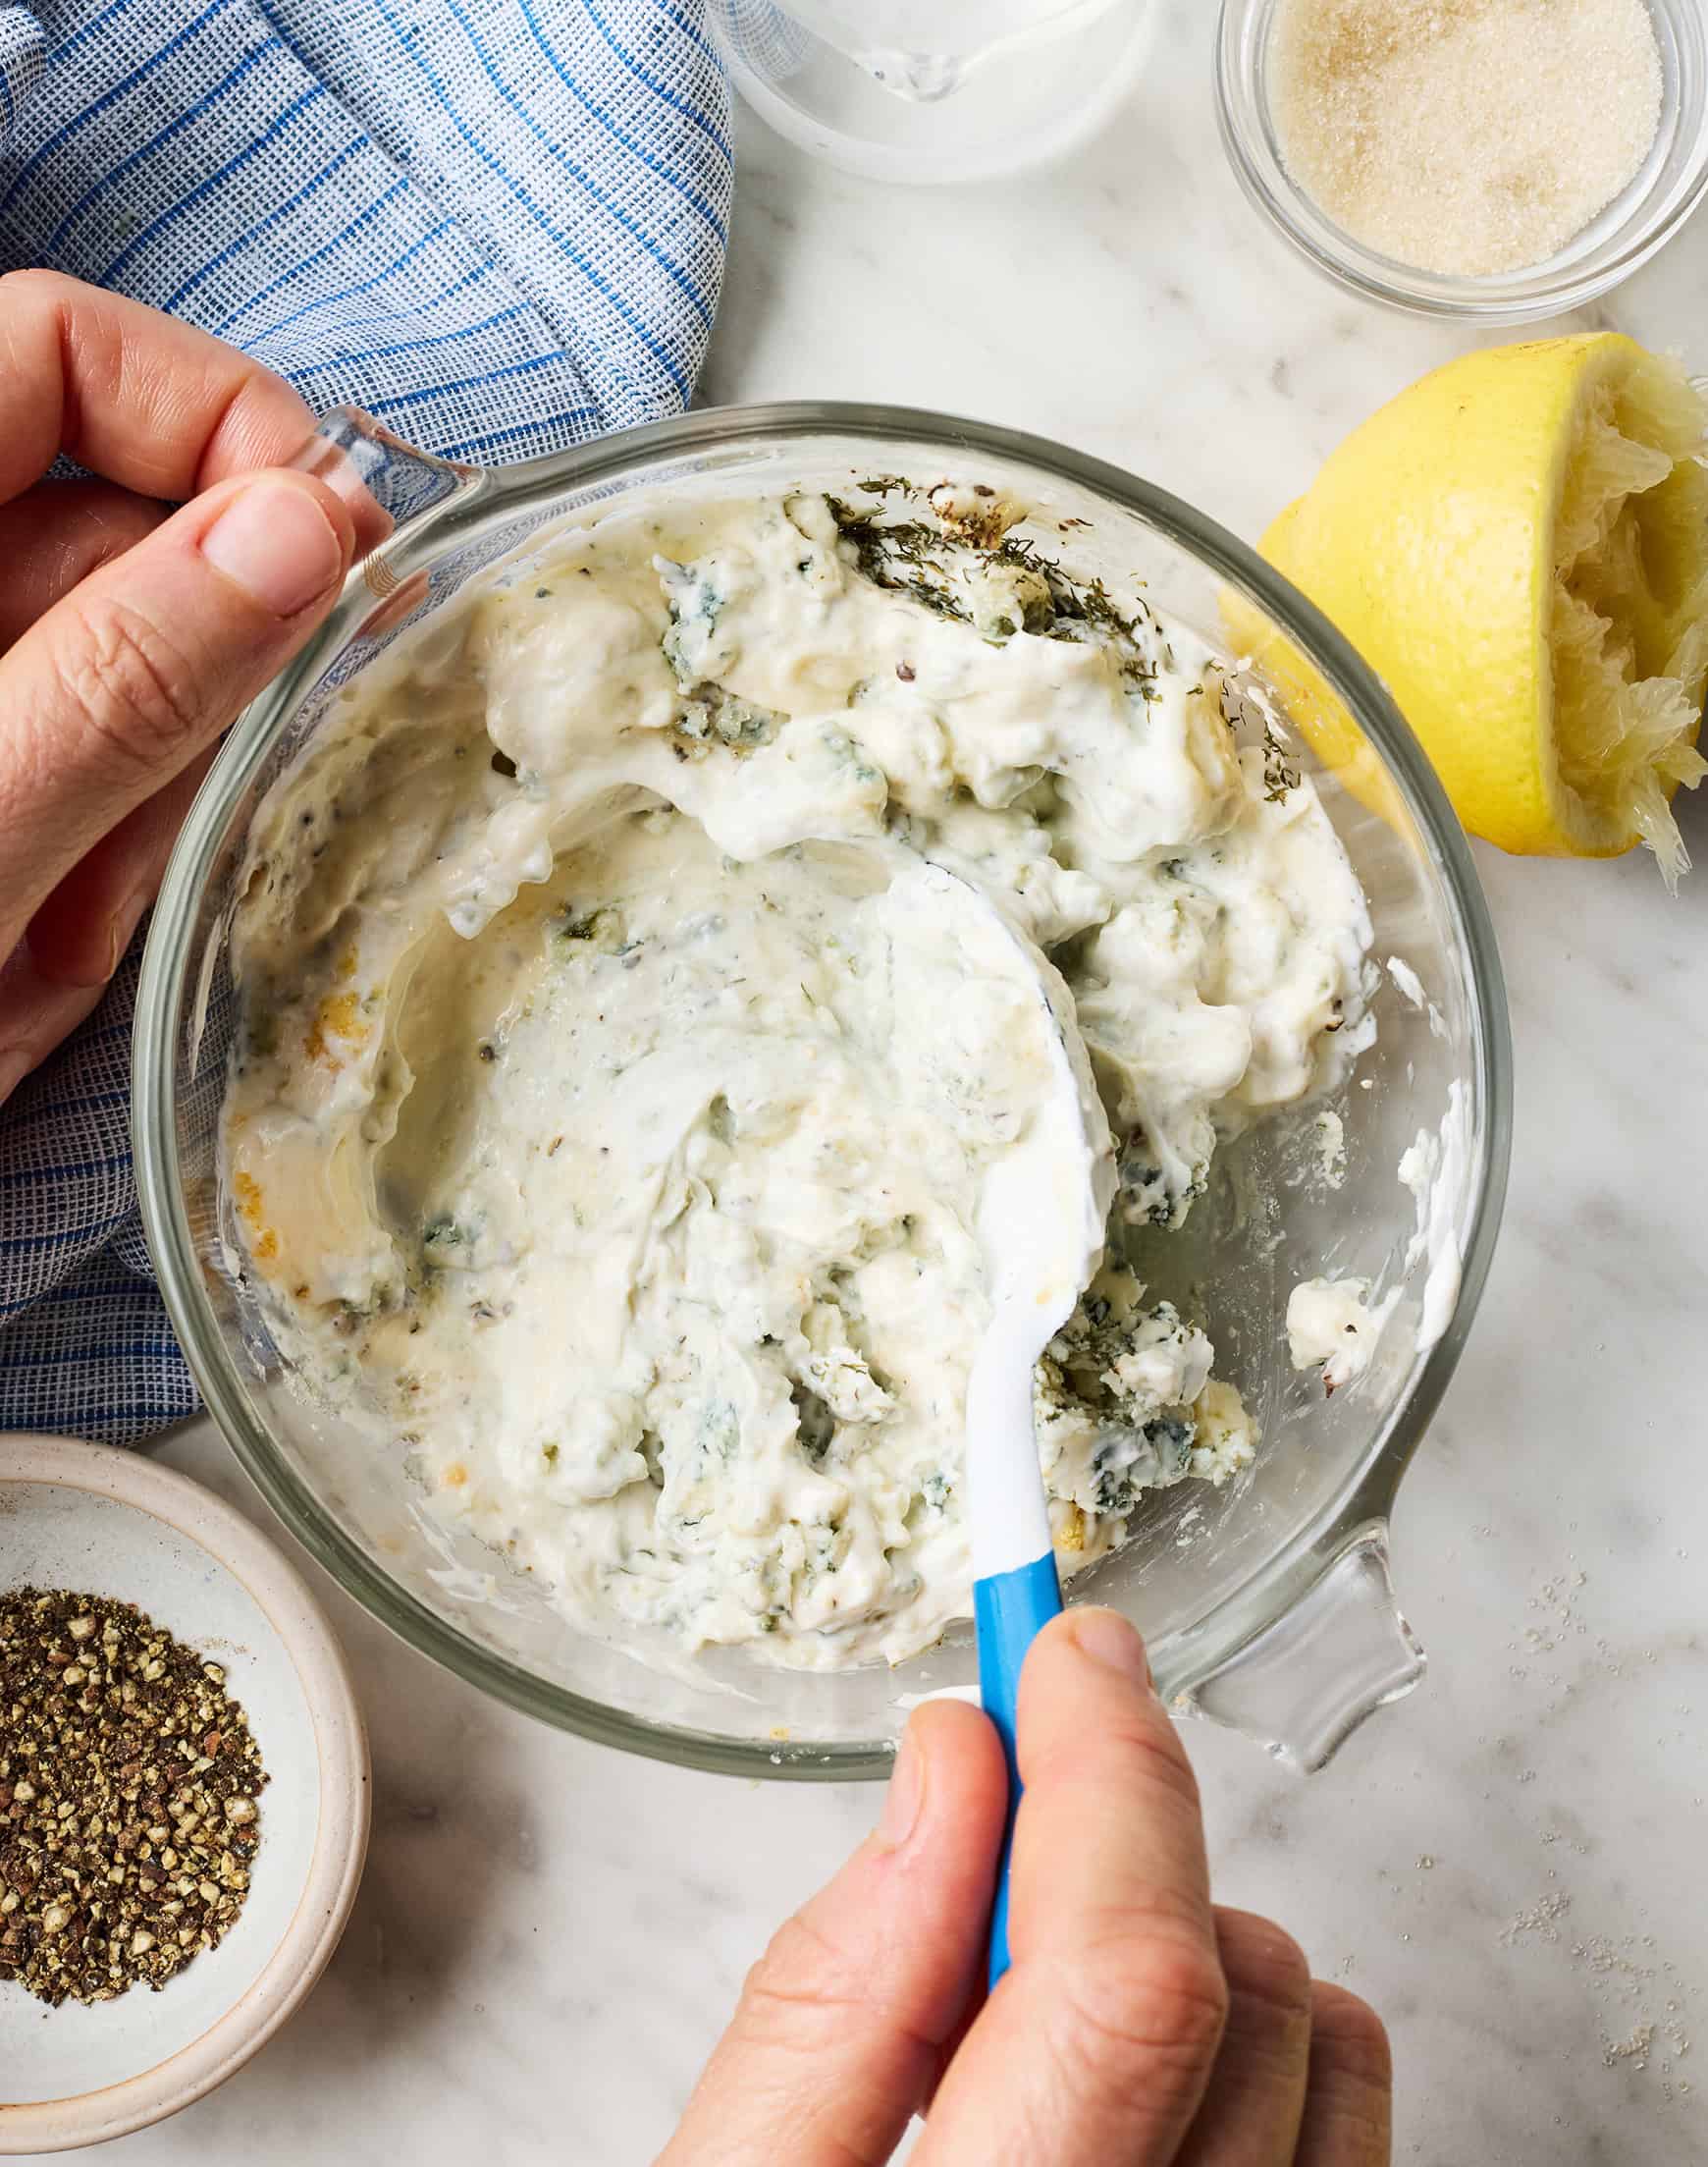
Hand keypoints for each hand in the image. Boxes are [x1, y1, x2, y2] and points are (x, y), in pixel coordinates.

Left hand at [0, 271, 385, 1102]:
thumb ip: (124, 681)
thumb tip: (306, 525)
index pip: (54, 349)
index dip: (214, 416)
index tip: (336, 553)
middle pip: (113, 515)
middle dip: (189, 665)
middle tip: (186, 810)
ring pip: (127, 665)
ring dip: (138, 796)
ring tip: (54, 926)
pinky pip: (99, 777)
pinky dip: (102, 865)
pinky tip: (39, 946)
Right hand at [662, 1609, 1390, 2164]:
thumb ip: (834, 1988)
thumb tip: (953, 1767)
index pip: (1117, 1977)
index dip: (1103, 1765)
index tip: (1063, 1642)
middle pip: (1234, 1986)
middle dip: (1122, 1837)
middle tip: (1007, 1812)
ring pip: (1321, 2036)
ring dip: (1198, 1938)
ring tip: (1051, 1988)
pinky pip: (1362, 2127)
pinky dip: (1277, 2039)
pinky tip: (1158, 2065)